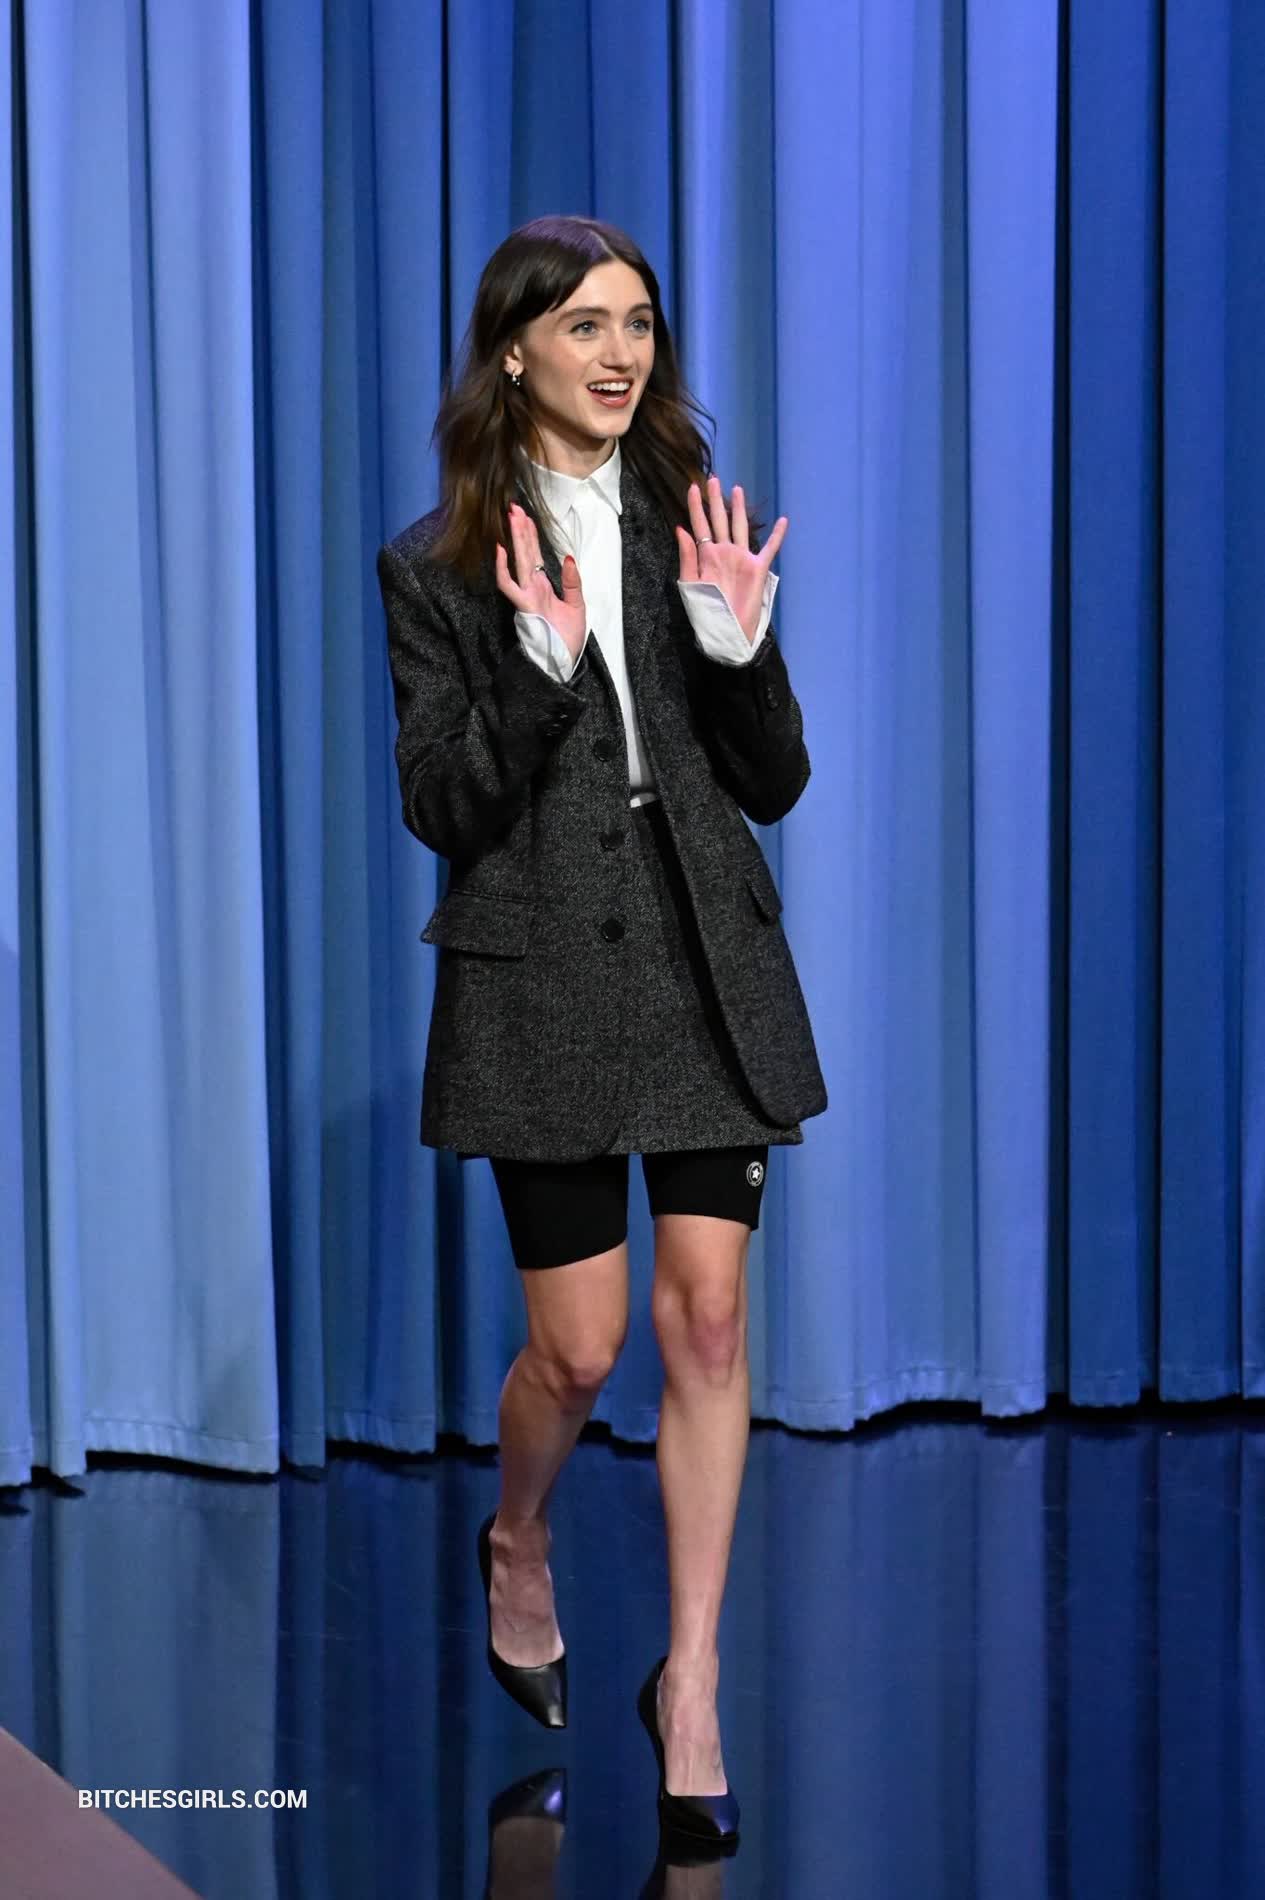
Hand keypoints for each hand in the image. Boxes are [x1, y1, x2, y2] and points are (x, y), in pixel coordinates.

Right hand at [495, 503, 586, 660]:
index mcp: (543, 586)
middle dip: (520, 529)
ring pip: (519, 562)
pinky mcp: (525, 606)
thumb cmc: (568, 638)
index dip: (531, 535)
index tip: (527, 515)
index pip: (535, 555)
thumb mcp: (577, 606)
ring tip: (513, 517)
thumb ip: (572, 582)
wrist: (564, 661)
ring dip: (516, 539)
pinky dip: (503, 568)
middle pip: (525, 553)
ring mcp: (527, 595)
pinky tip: (502, 550)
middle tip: (514, 506)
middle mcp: (532, 588)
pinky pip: (509, 585)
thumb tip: (568, 558)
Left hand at [675, 475, 787, 643]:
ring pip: (740, 527)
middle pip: (720, 520)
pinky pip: (769, 548)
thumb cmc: (707, 613)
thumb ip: (687, 556)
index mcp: (706, 556)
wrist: (727, 633)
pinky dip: (777, 535)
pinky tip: (783, 520)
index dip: (696, 507)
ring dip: (739, 509)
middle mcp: (724, 553)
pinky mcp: (758, 569)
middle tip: (712, 479)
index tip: (692, 488)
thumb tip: (681, 528)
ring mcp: (742, 559)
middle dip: (716, 500)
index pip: (700, 526)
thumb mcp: (690, 584)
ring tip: (736, 490)